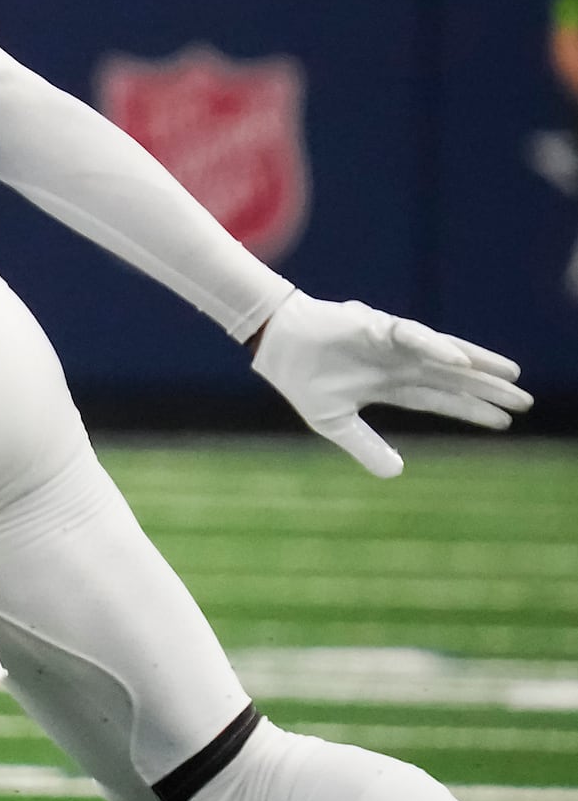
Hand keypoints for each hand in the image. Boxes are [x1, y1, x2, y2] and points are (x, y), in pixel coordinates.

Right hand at [250, 291, 530, 476]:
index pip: (440, 400)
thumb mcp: (334, 423)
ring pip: (447, 356)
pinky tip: (461, 362)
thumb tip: (397, 473)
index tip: (504, 421)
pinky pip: (417, 337)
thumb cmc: (301, 378)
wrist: (275, 345)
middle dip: (488, 390)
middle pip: (454, 379)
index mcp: (390, 385)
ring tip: (512, 375)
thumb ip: (365, 446)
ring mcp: (394, 344)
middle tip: (525, 401)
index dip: (471, 410)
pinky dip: (439, 348)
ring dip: (479, 365)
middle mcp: (400, 364)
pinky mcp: (381, 327)